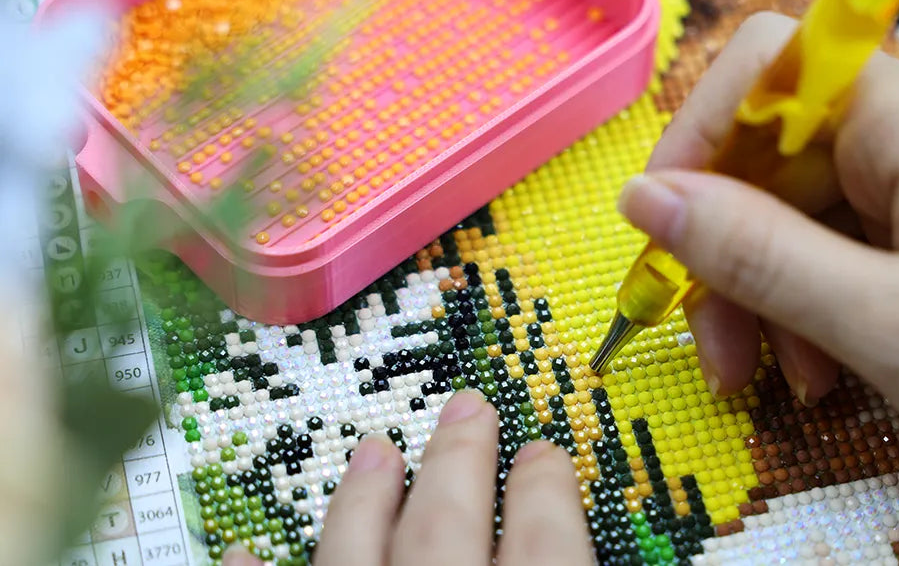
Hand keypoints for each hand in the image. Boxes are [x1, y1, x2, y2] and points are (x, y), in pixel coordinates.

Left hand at [223, 389, 590, 565]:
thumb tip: (591, 546)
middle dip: (458, 460)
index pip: (546, 541)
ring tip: (374, 451)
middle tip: (469, 410)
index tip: (544, 456)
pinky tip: (243, 555)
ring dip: (363, 500)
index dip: (546, 491)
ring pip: (354, 554)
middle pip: (447, 525)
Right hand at [619, 12, 898, 536]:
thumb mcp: (882, 325)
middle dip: (730, 249)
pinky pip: (853, 243)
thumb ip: (754, 253)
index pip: (765, 66)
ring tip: (782, 382)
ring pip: (807, 207)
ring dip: (771, 292)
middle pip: (777, 151)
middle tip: (719, 355)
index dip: (698, 138)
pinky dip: (822, 304)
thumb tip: (641, 196)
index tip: (663, 233)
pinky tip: (828, 373)